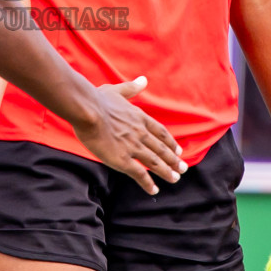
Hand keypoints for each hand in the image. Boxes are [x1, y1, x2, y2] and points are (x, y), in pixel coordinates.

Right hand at [70, 76, 184, 194]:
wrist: (87, 110)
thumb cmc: (98, 100)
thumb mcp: (117, 90)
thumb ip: (131, 88)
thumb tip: (143, 80)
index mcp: (139, 118)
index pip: (160, 132)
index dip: (170, 142)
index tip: (179, 150)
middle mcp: (140, 133)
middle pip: (161, 149)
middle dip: (173, 160)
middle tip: (183, 168)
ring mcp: (133, 147)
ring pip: (155, 162)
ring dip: (166, 172)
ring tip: (175, 179)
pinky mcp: (122, 160)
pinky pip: (139, 174)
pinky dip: (148, 183)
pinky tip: (154, 190)